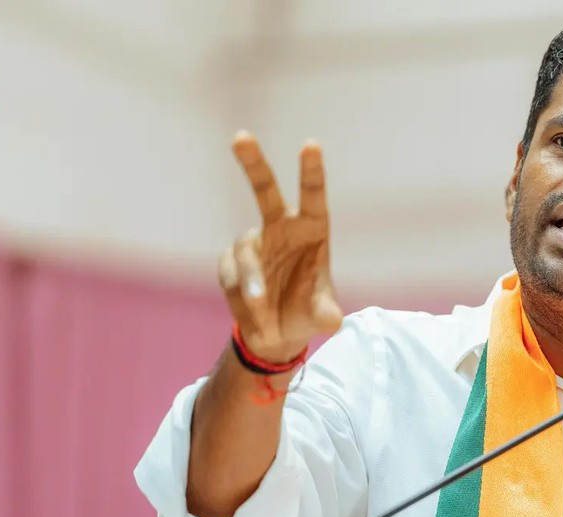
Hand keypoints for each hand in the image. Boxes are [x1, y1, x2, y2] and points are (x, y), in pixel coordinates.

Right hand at [218, 131, 342, 362]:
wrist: (276, 333)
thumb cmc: (306, 312)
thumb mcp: (320, 315)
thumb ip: (325, 314)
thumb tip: (332, 321)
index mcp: (311, 230)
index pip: (312, 196)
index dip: (311, 172)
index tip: (311, 145)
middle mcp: (280, 228)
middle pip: (264, 190)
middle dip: (253, 163)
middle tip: (240, 137)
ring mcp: (253, 244)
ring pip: (245, 253)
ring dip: (251, 280)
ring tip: (258, 306)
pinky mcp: (230, 263)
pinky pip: (231, 275)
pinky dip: (239, 296)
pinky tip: (251, 315)